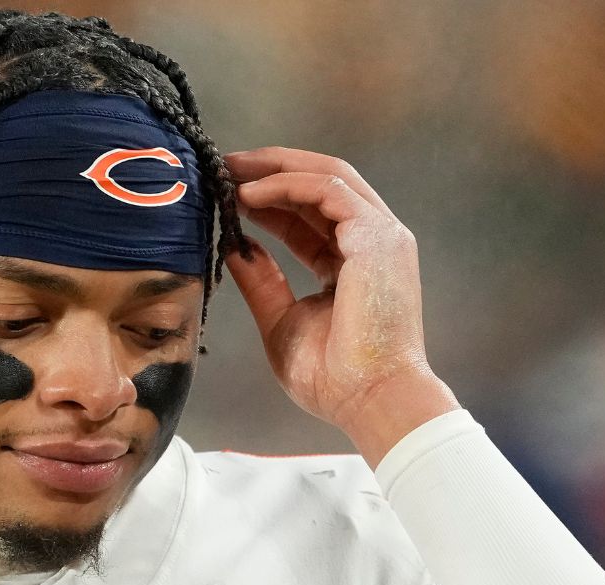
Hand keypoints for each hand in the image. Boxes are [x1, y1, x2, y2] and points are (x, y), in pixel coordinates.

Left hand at [223, 147, 458, 464]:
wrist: (369, 399)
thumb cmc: (334, 376)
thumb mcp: (282, 320)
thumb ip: (262, 282)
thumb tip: (234, 249)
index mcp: (353, 262)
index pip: (309, 214)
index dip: (268, 199)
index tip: (227, 193)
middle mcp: (372, 240)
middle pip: (321, 182)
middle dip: (270, 169)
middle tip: (223, 165)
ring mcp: (381, 234)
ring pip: (328, 175)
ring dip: (275, 168)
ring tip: (230, 170)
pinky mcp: (377, 235)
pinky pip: (328, 188)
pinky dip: (286, 184)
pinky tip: (249, 195)